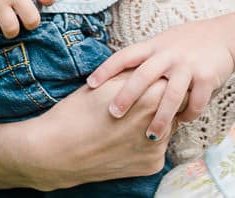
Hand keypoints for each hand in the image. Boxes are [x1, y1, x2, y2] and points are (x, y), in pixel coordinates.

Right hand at [19, 76, 169, 187]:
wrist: (57, 151)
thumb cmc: (79, 111)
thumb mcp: (111, 82)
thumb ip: (141, 74)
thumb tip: (160, 70)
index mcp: (152, 95)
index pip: (176, 82)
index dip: (163, 81)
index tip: (153, 83)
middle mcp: (161, 121)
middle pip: (176, 105)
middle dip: (163, 102)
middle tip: (141, 104)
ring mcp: (158, 146)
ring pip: (169, 127)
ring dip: (156, 122)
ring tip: (129, 123)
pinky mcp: (153, 164)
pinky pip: (158, 147)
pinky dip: (147, 142)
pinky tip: (126, 140)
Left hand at [86, 22, 234, 139]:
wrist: (225, 36)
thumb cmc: (188, 43)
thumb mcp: (163, 43)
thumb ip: (145, 59)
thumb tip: (117, 78)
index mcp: (155, 46)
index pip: (125, 55)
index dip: (106, 69)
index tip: (90, 84)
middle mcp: (169, 54)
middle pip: (143, 76)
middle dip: (128, 96)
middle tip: (114, 114)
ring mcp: (188, 65)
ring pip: (170, 96)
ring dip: (160, 118)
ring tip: (150, 135)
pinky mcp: (206, 77)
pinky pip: (195, 102)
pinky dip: (188, 115)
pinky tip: (182, 122)